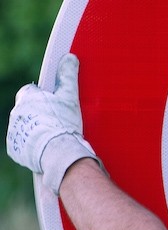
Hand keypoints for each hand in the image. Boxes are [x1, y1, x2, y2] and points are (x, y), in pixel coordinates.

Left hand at [6, 53, 99, 194]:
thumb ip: (68, 76)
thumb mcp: (70, 97)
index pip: (32, 92)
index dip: (44, 97)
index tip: (54, 105)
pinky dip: (33, 146)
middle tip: (57, 123)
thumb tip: (69, 56)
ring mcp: (14, 132)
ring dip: (36, 130)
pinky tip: (47, 148)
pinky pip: (23, 145)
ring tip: (54, 137)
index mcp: (27, 98)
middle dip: (40, 115)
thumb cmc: (63, 123)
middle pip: (28, 110)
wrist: (57, 152)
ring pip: (26, 127)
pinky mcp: (14, 148)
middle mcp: (16, 113)